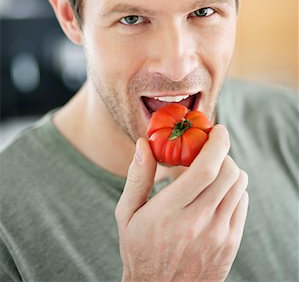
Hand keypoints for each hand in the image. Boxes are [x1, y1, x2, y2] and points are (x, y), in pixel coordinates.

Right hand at [115, 125, 248, 281]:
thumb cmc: (139, 248)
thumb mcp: (128, 213)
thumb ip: (137, 176)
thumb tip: (142, 144)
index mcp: (169, 212)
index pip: (205, 170)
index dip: (216, 144)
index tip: (216, 129)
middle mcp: (198, 223)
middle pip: (229, 173)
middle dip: (223, 152)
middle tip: (211, 149)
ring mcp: (218, 236)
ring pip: (239, 186)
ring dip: (229, 170)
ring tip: (212, 172)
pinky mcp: (230, 244)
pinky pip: (242, 203)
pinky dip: (234, 189)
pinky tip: (217, 193)